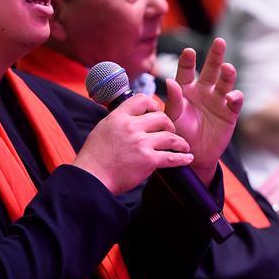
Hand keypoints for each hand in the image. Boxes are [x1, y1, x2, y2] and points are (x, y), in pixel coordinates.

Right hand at [72, 93, 192, 194]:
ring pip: (170, 136)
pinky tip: (187, 158)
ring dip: (180, 142)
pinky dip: (182, 158)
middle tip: (171, 132)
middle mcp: (131, 127)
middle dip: (169, 125)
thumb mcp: (103, 129)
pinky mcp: (148, 160)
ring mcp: (141, 143)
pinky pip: (171, 157)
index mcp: (119, 117)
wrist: (91, 178)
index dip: (153, 105)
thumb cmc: (94, 157)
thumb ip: (118, 121)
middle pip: (161, 117)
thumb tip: (131, 117)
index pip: (142, 100)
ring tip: (183, 146)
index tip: (156, 113)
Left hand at [165, 39, 242, 185]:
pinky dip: (235, 97)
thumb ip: (173, 100)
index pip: (186, 71)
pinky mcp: (229, 112)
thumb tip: (169, 81)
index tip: (188, 52)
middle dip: (215, 56)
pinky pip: (234, 102)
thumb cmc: (179, 133)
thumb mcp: (173, 117)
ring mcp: (218, 100)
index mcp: (186, 89)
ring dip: (227, 74)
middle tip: (219, 42)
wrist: (193, 154)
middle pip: (210, 69)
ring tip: (227, 67)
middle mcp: (203, 90)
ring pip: (225, 82)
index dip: (188, 61)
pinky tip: (231, 96)